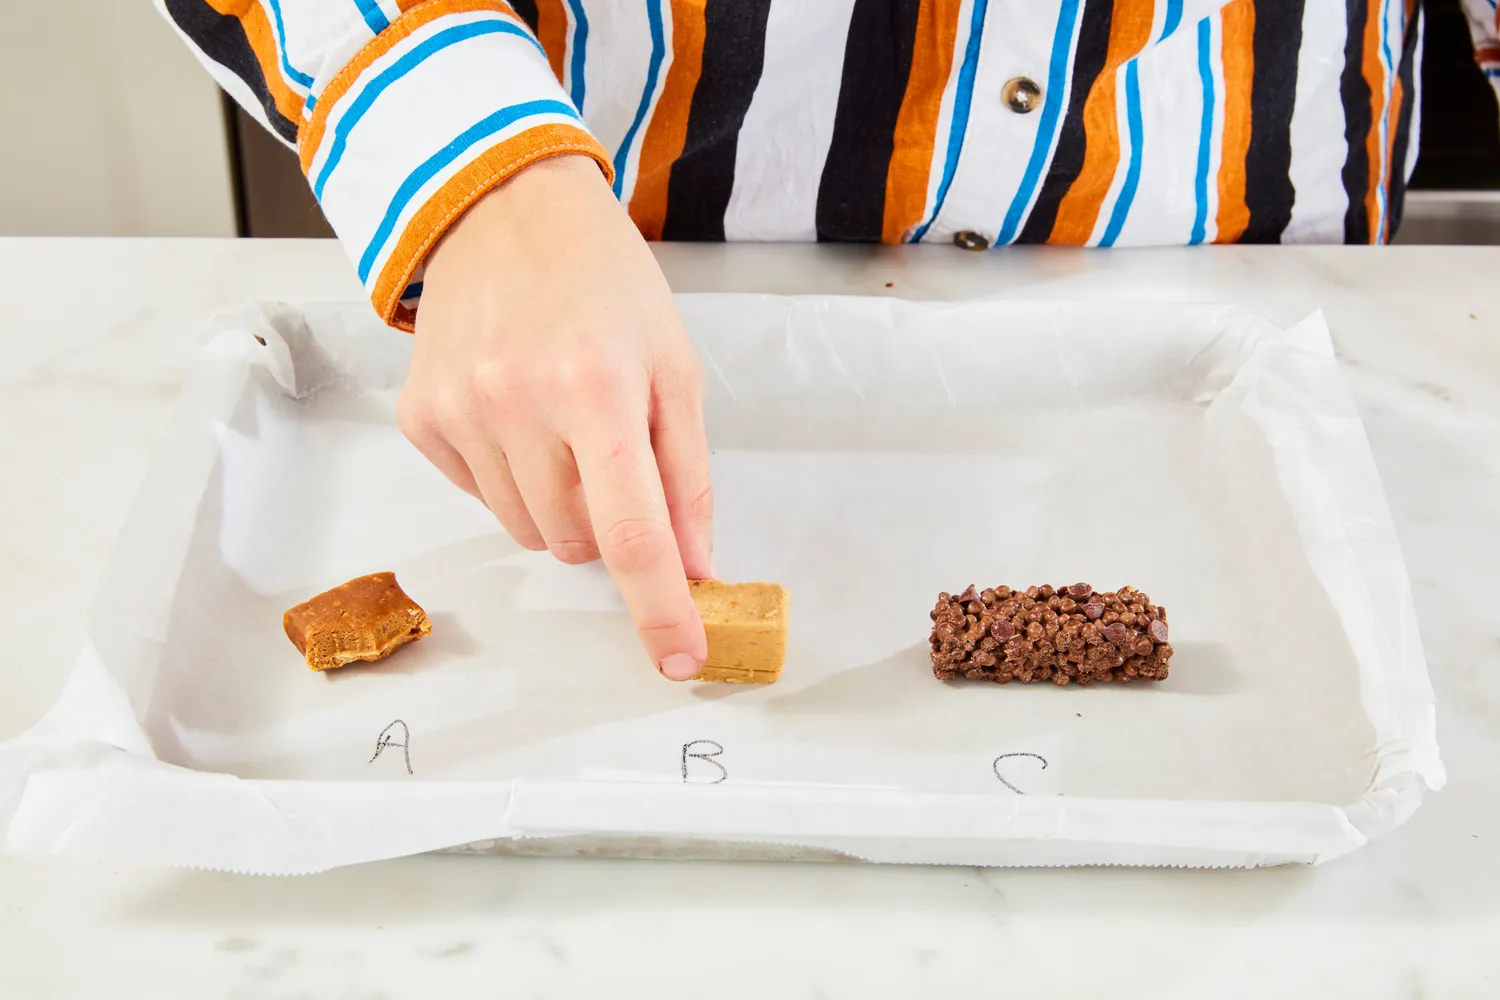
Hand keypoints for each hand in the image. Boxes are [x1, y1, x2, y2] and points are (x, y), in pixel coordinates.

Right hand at [397, 155, 711, 679]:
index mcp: (597, 389)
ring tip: (565, 423)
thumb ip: (687, 475)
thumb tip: (695, 566)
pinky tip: (519, 413)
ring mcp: (458, 413)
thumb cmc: (607, 283)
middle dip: (610, 523)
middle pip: (577, 542)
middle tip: (615, 454)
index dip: (660, 607)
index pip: (634, 533)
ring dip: (561, 504)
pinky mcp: (420, 417)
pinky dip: (513, 478)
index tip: (679, 659)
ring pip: (528, 530)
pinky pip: (482, 496)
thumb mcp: (674, 366)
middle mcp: (517, 404)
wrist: (504, 211)